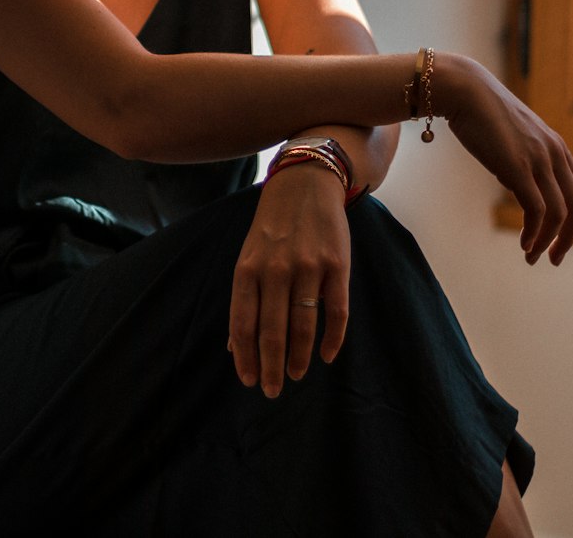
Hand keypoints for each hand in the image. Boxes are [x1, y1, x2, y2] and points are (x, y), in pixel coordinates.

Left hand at [228, 164, 349, 397]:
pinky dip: (333, 338)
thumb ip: (245, 298)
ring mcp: (309, 266)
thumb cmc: (273, 226)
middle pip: (272, 330)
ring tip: (295, 375)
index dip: (246, 356)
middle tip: (272, 390)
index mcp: (249, 267)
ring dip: (299, 357)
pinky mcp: (337, 265)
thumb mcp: (249, 255)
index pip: (243, 322)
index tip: (249, 381)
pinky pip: (337, 311)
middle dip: (271, 366)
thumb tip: (235, 347)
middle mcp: (276, 268)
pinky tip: (327, 355)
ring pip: (303, 325)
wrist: (306, 183)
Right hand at [441, 55, 572, 263]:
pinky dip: (534, 233)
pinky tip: (525, 245)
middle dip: (569, 238)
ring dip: (550, 241)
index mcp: (555, 145)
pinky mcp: (519, 167)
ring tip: (534, 257)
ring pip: (560, 213)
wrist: (464, 90)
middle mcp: (554, 153)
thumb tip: (518, 185)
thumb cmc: (481, 112)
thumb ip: (522, 160)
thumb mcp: (513, 137)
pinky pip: (536, 210)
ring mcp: (539, 159)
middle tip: (556, 258)